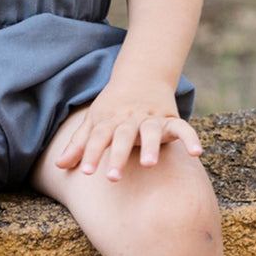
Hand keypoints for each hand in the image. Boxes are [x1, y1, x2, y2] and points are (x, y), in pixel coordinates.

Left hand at [54, 77, 202, 181]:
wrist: (140, 76)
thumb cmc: (112, 108)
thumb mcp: (94, 123)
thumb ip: (79, 145)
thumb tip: (58, 167)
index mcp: (108, 121)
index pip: (97, 138)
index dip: (92, 154)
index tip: (86, 172)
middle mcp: (129, 119)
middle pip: (123, 137)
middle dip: (118, 156)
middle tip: (113, 178)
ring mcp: (151, 119)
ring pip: (151, 132)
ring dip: (151, 146)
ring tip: (149, 164)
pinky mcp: (170, 119)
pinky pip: (183, 128)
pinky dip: (190, 138)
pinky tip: (197, 153)